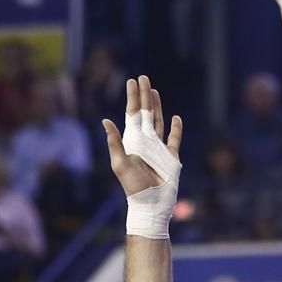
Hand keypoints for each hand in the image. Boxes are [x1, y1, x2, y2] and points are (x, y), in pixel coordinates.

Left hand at [102, 75, 181, 197]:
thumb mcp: (120, 164)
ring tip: (154, 91)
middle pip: (146, 113)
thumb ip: (114, 142)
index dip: (132, 98)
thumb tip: (105, 121)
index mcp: (133, 141)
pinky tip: (175, 117)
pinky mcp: (171, 157)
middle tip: (143, 78)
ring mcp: (159, 148)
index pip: (132, 114)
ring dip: (157, 106)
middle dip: (144, 96)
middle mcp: (146, 141)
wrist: (151, 203)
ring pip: (158, 121)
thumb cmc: (133, 186)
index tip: (131, 81)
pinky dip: (176, 128)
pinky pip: (174, 139)